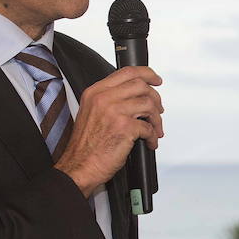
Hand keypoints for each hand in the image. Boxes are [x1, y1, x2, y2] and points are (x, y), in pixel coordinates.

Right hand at [57, 66, 164, 196]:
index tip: (155, 80)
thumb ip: (109, 100)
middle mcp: (104, 98)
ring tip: (155, 129)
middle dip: (155, 98)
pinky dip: (153, 136)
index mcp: (95, 92)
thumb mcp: (91, 113)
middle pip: (141, 85)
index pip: (126, 72)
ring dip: (157, 119)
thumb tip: (134, 98)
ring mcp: (114, 111)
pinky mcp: (125, 127)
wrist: (79, 166)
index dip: (146, 74)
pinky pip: (148, 127)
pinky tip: (149, 142)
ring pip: (148, 104)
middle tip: (158, 109)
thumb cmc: (85, 146)